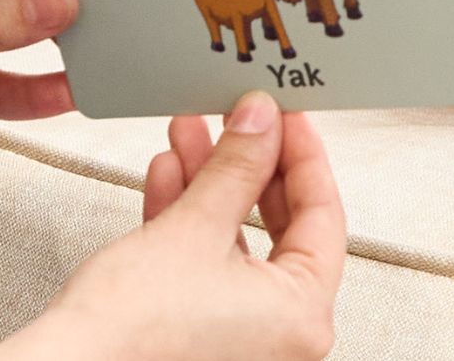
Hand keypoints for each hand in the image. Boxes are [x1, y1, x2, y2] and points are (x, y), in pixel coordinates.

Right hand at [0, 92, 345, 360]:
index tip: (286, 115)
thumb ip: (237, 166)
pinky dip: (189, 220)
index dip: (302, 152)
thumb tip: (262, 120)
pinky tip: (167, 175)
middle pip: (280, 224)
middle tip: (239, 121)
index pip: (324, 213)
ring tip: (190, 133)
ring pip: (236, 239)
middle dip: (247, 164)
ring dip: (209, 182)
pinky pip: (207, 265)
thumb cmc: (128, 335)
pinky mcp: (198, 335)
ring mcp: (239, 339)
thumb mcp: (195, 225)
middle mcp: (281, 336)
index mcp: (302, 316)